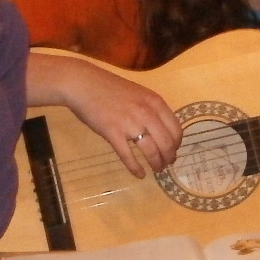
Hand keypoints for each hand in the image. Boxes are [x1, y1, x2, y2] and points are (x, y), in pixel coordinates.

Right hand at [28, 54, 181, 175]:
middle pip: (167, 143)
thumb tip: (162, 130)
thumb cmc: (109, 88)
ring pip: (151, 151)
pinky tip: (139, 174)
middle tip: (166, 164)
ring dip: (156, 164)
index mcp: (154, 102)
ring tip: (156, 169)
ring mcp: (129, 123)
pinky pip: (128, 156)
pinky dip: (136, 168)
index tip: (173, 151)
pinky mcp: (113, 133)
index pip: (175, 129)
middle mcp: (146, 113)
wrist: (83, 84)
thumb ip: (151, 109)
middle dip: (169, 157)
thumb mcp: (138, 93)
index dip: (176, 144)